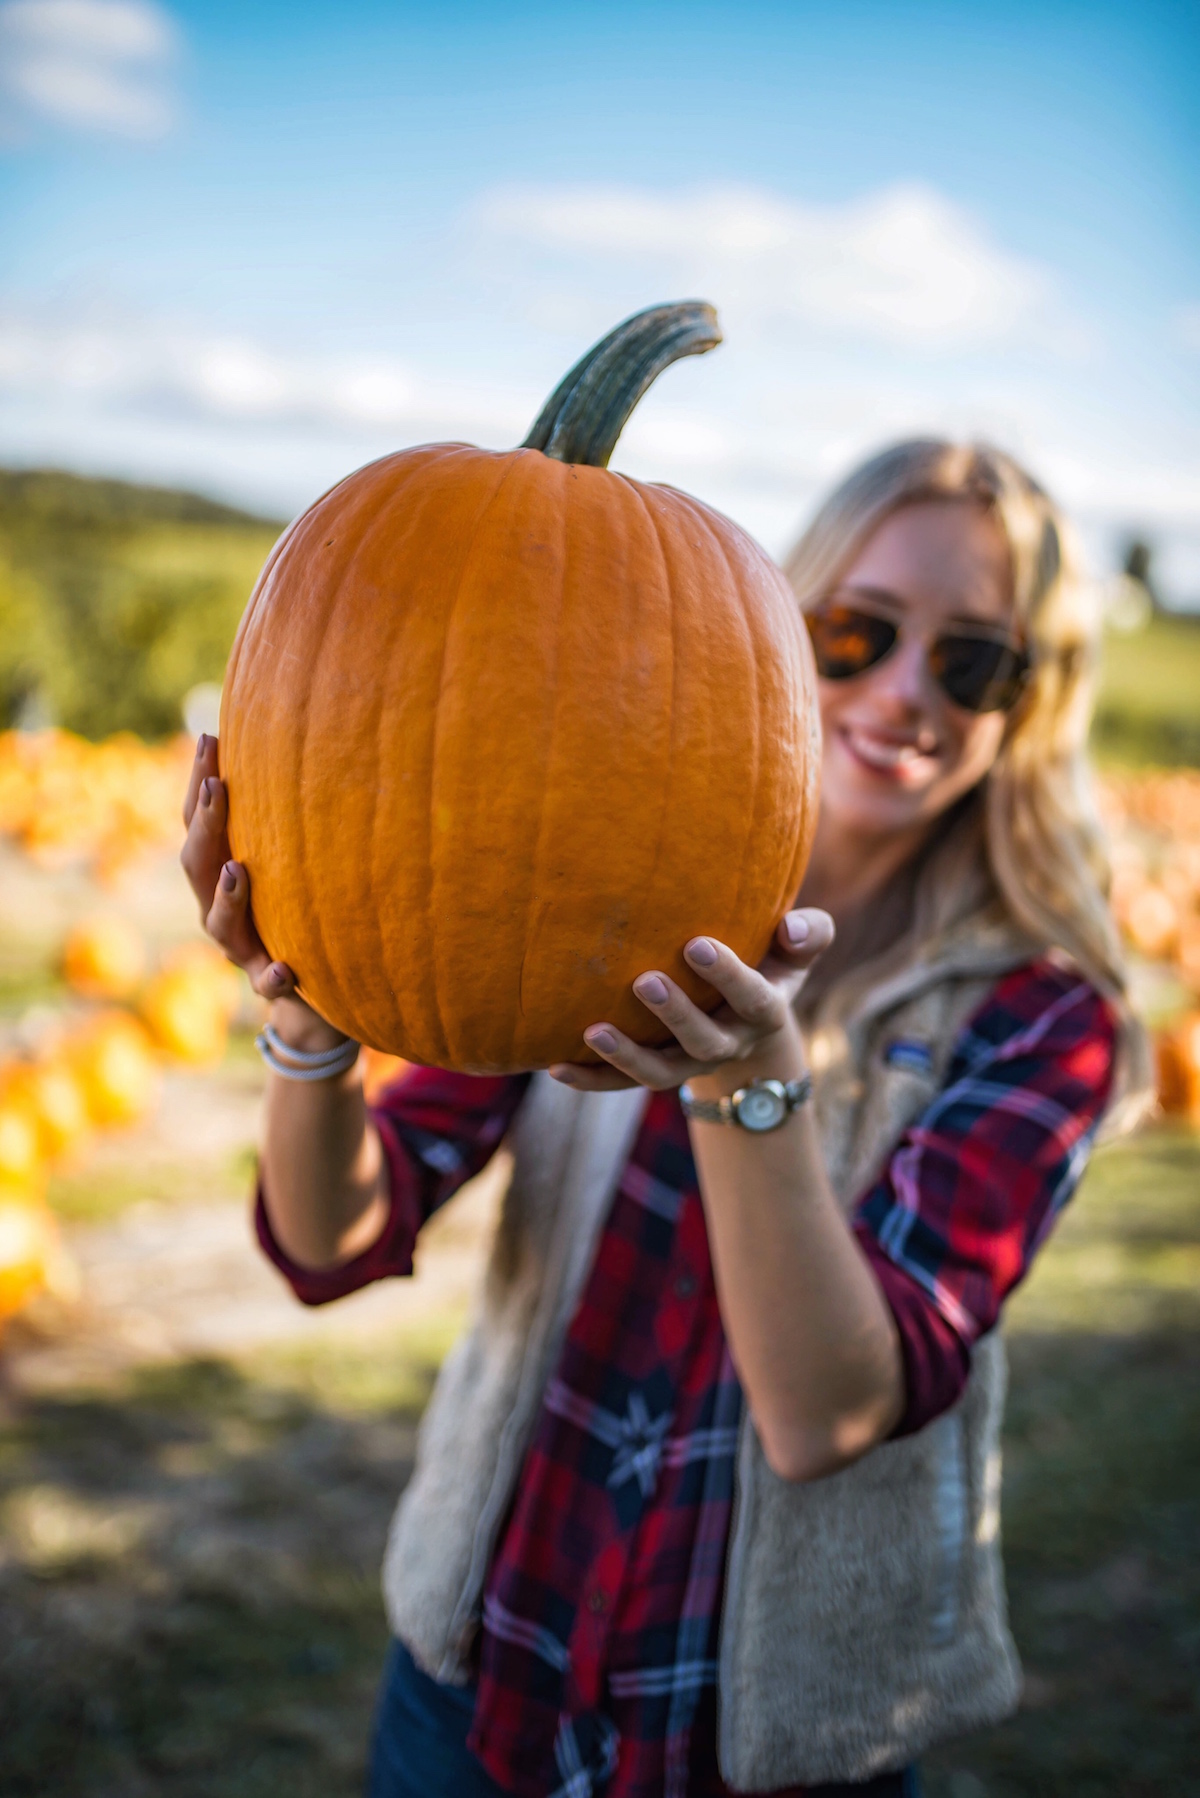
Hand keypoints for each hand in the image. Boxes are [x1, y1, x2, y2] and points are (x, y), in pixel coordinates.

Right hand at [180, 735, 345, 1050]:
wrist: (312, 993)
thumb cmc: (304, 909)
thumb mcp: (295, 860)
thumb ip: (295, 814)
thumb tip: (316, 734)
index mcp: (221, 871)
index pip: (201, 821)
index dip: (199, 779)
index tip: (210, 737)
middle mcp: (219, 908)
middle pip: (197, 865)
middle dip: (205, 826)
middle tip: (215, 787)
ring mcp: (240, 949)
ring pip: (220, 925)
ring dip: (227, 899)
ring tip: (237, 871)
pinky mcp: (266, 984)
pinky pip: (264, 984)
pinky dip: (272, 977)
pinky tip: (286, 970)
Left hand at [549, 908, 833, 1092]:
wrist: (747, 1019)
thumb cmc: (770, 962)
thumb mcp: (795, 949)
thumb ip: (807, 933)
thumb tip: (791, 926)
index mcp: (762, 1012)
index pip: (752, 998)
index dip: (727, 976)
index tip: (696, 944)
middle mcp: (725, 1044)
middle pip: (702, 1041)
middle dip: (675, 1015)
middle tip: (645, 981)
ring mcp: (687, 1063)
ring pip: (659, 1072)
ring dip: (625, 1056)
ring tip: (592, 1031)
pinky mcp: (653, 1070)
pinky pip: (620, 1084)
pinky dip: (590, 1080)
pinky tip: (555, 1066)